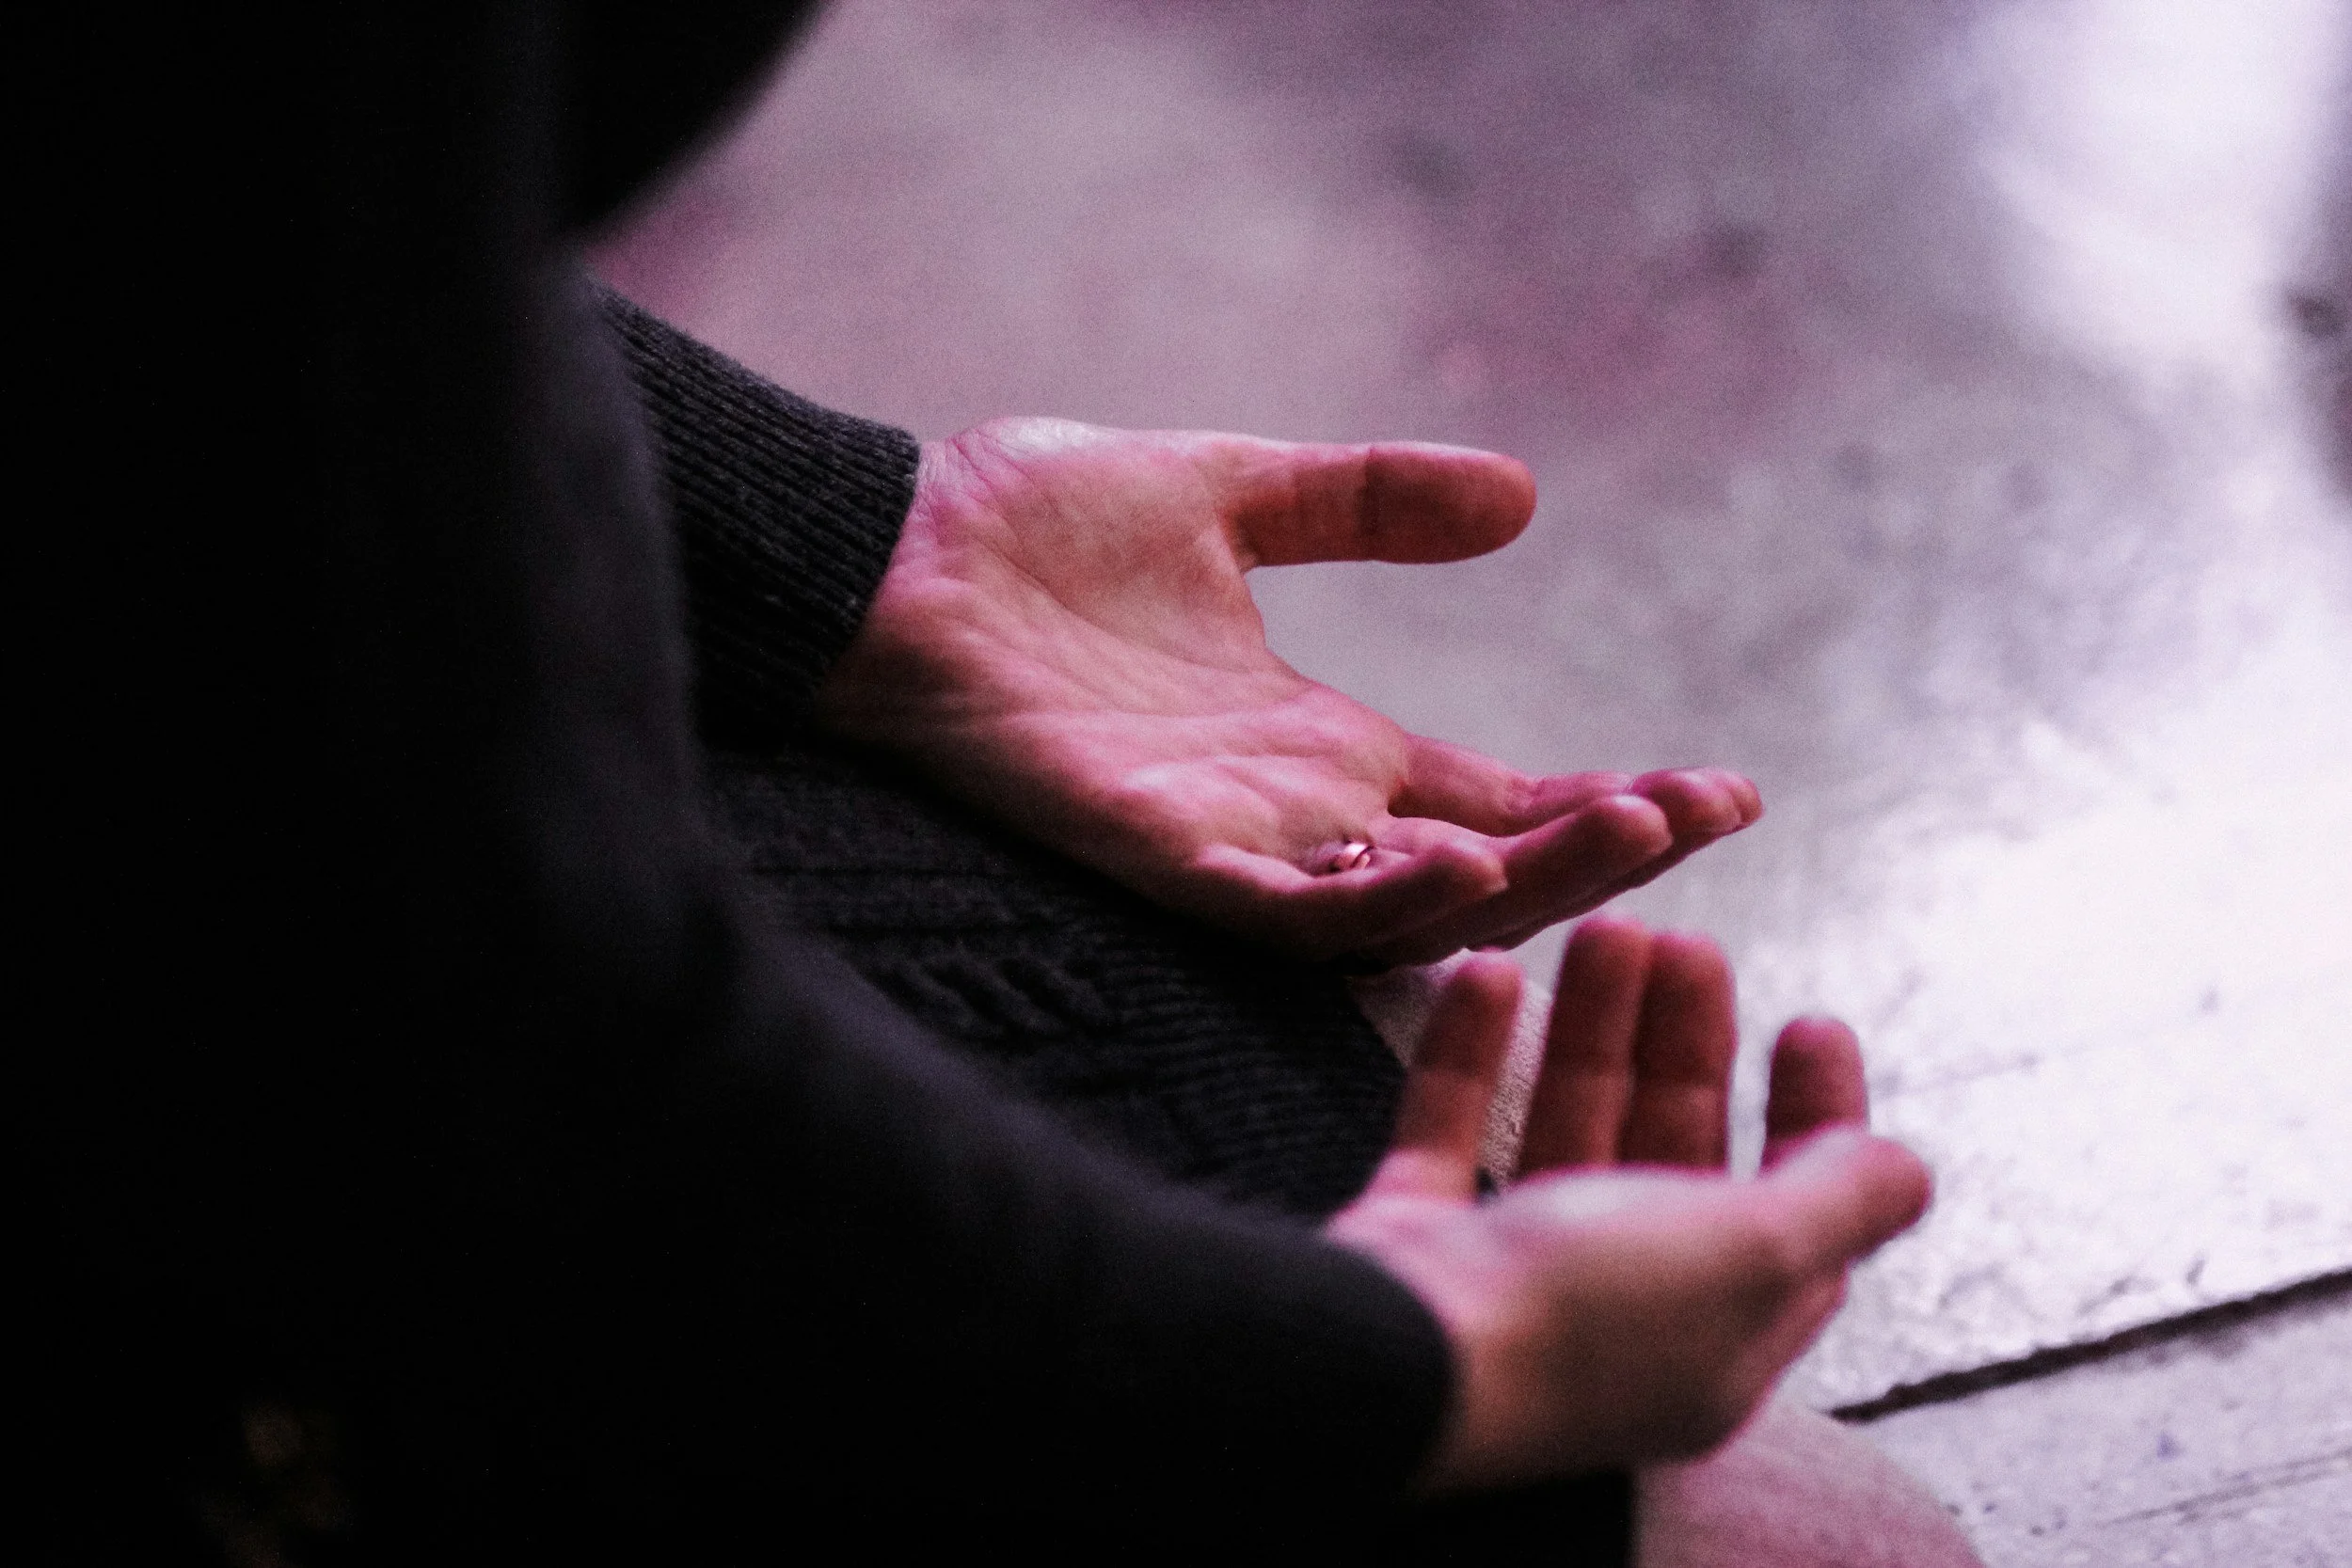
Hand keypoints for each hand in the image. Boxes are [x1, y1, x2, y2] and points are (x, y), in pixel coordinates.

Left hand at [815, 418, 1759, 962]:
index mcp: (1316, 743)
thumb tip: (1522, 496)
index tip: (1724, 788)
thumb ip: (1366, 503)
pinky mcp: (1158, 859)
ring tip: (1633, 830)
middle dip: (1596, 855)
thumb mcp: (1234, 489)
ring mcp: (1229, 845)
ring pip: (1405, 907)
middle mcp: (1290, 812)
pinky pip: (1287, 911)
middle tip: (1705, 815)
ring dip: (1521, 881)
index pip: (1494, 795)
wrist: (887, 552)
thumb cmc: (1025, 526)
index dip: (1601, 801)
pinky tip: (1459, 865)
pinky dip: (1377, 900)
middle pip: (1480, 868)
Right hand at [1323, 931, 1927, 1489]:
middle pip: (1671, 1152)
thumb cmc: (1582, 1314)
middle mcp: (1616, 1309)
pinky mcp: (1418, 1237)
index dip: (1815, 1118)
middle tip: (1688, 943)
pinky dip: (1470, 1048)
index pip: (1793, 1221)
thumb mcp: (1752, 1253)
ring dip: (1590, 1026)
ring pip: (1567, 1127)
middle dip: (1687, 1044)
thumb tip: (1909, 1169)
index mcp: (1714, 1336)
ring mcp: (1507, 1274)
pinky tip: (1490, 970)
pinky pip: (1449, 1125)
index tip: (1809, 1022)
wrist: (1392, 1362)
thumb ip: (1837, 1201)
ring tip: (1604, 925)